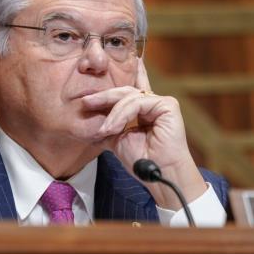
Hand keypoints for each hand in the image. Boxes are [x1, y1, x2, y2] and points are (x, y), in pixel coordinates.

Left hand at [82, 59, 206, 209]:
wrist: (158, 174)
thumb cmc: (141, 160)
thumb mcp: (118, 139)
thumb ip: (109, 125)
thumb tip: (91, 121)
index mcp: (143, 111)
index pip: (128, 92)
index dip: (116, 84)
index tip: (102, 79)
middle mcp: (153, 104)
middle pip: (125, 92)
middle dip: (104, 96)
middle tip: (86, 102)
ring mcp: (161, 103)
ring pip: (129, 97)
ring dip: (113, 114)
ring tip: (104, 130)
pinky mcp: (167, 105)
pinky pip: (138, 103)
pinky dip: (123, 114)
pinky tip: (114, 127)